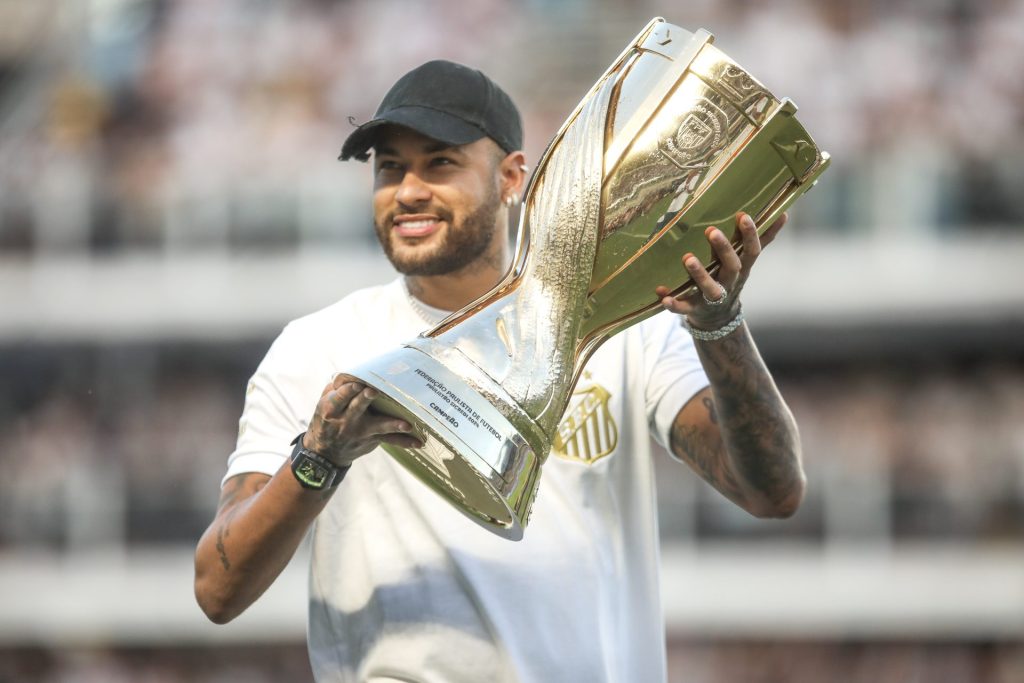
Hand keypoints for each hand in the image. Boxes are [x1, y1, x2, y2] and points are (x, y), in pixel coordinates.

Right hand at [303, 374, 422, 465]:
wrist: (326, 452)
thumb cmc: (327, 419)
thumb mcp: (324, 403)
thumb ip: (337, 388)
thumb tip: (354, 372)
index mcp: (332, 408)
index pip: (340, 397)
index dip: (349, 390)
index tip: (358, 383)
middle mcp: (347, 420)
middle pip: (358, 407)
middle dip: (365, 399)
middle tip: (373, 391)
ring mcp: (361, 431)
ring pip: (379, 426)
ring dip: (393, 425)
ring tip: (406, 425)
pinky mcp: (373, 439)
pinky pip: (390, 440)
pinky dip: (404, 441)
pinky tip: (418, 442)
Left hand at [655, 211, 786, 328]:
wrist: (718, 317)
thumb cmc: (732, 277)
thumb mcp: (747, 260)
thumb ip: (765, 238)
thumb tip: (785, 213)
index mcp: (742, 268)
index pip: (752, 250)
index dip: (750, 235)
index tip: (743, 215)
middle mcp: (729, 282)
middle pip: (731, 267)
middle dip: (723, 250)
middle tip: (711, 231)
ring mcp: (712, 298)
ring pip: (709, 288)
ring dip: (699, 274)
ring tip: (688, 258)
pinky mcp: (694, 309)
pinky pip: (683, 308)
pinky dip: (673, 304)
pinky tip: (662, 294)